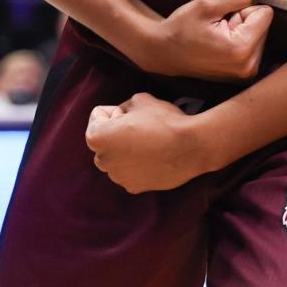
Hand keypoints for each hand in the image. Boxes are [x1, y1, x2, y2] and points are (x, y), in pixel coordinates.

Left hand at [85, 92, 213, 192]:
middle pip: (105, 141)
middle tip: (141, 126)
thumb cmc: (162, 120)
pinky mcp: (134, 188)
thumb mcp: (139, 99)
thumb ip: (123, 107)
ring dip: (127, 150)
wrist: (190, 147)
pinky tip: (155, 157)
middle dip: (117, 133)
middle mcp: (102, 161)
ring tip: (150, 142)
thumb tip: (121, 117)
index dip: (117, 110)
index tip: (133, 114)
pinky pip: (130, 172)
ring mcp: (118, 177)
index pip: (97, 116)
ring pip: (117, 158)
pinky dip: (138, 165)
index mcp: (97, 138)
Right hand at [133, 0, 273, 79]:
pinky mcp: (243, 75)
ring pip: (259, 34)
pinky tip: (220, 45)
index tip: (223, 17)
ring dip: (241, 30)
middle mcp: (249, 67)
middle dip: (244, 21)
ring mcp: (246, 74)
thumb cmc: (182, 27)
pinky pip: (253, 46)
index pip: (265, 13)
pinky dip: (239, 41)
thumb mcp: (208, 3)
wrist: (164, 53)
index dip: (244, 8)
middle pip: (264, 25)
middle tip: (218, 26)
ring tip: (217, 36)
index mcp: (242, 50)